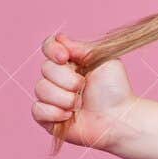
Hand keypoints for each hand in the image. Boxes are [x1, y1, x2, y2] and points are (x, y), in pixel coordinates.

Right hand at [31, 33, 135, 150]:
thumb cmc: (116, 91)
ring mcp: (52, 98)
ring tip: (80, 104)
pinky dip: (54, 112)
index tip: (64, 57)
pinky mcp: (48, 117)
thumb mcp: (106, 61)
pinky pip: (37, 109)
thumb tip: (60, 39)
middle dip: (67, 79)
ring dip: (64, 98)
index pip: (49, 47)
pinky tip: (69, 116)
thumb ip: (82, 48)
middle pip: (45, 68)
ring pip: (41, 89)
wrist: (120, 119)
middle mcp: (59, 78)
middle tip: (83, 87)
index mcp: (71, 62)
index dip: (52, 50)